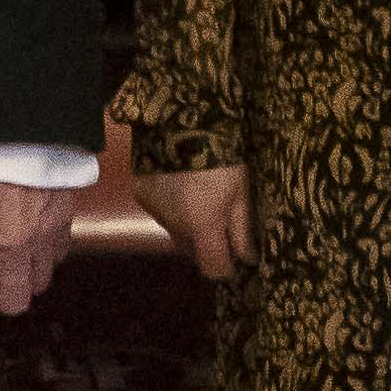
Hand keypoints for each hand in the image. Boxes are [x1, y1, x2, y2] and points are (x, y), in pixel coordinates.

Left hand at [0, 165, 80, 329]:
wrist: (11, 123)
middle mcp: (12, 251)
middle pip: (16, 302)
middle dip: (4, 302)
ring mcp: (42, 236)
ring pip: (41, 281)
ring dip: (27, 278)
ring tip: (17, 265)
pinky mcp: (64, 218)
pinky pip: (60, 253)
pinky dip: (49, 254)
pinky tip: (38, 241)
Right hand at [148, 164, 253, 285]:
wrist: (179, 119)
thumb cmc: (221, 155)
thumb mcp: (240, 192)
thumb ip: (242, 230)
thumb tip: (248, 260)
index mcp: (202, 227)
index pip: (213, 268)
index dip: (227, 270)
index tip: (237, 263)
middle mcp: (174, 226)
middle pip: (194, 249)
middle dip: (209, 242)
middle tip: (223, 219)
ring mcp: (154, 210)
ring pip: (176, 230)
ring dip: (189, 224)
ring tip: (201, 197)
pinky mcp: (141, 194)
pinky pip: (161, 211)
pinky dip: (172, 206)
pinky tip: (181, 186)